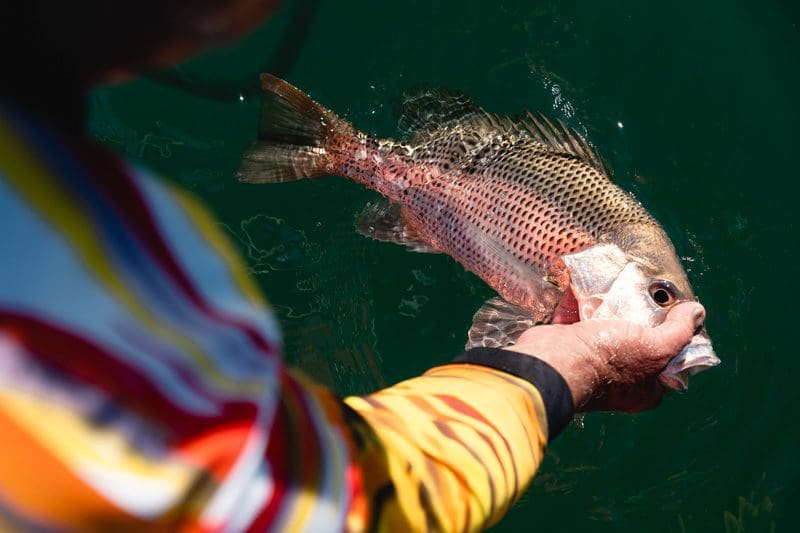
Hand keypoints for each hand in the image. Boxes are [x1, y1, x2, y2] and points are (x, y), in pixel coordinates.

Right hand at [511, 302, 705, 411]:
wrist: (554, 361)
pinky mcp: (569, 344)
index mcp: (644, 389)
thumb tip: (698, 312)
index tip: (677, 314)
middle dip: (639, 316)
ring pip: (606, 328)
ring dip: (609, 307)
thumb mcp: (654, 347)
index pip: (669, 363)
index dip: (676, 338)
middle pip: (637, 342)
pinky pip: (578, 319)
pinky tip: (586, 282)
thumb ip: (679, 331)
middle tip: (646, 294)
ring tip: (619, 283)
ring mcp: (592, 361)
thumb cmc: (607, 361)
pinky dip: (580, 301)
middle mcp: (619, 379)